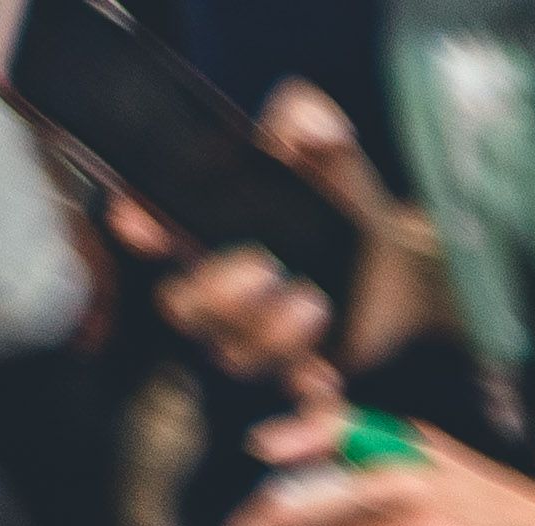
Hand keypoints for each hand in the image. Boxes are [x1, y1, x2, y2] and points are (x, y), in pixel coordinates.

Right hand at [125, 85, 430, 401]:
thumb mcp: (331, 155)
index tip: (145, 225)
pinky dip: (303, 390)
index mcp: (204, 229)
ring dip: (269, 334)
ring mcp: (252, 335)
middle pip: (182, 308)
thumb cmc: (343, 201)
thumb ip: (310, 122)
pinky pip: (286, 394)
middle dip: (217, 293)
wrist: (398, 263)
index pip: (146, 230)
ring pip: (231, 355)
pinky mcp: (295, 369)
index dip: (136, 229)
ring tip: (314, 301)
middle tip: (269, 267)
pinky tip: (325, 378)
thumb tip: (305, 124)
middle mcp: (215, 289)